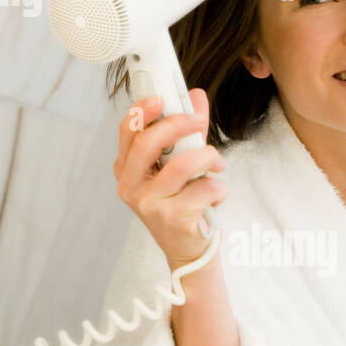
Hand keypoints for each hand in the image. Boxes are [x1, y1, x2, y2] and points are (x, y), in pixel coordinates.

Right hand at [113, 89, 227, 269]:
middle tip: (199, 120)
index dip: (143, 111)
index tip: (162, 98)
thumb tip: (195, 97)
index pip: (128, 131)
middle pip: (148, 143)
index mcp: (126, 168)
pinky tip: (217, 195)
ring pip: (180, 165)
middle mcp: (131, 186)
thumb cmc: (182, 202)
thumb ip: (186, 132)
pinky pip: (203, 188)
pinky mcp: (172, 219)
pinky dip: (219, 187)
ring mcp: (148, 204)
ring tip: (217, 163)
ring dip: (207, 157)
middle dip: (177, 125)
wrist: (189, 249)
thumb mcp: (180, 164)